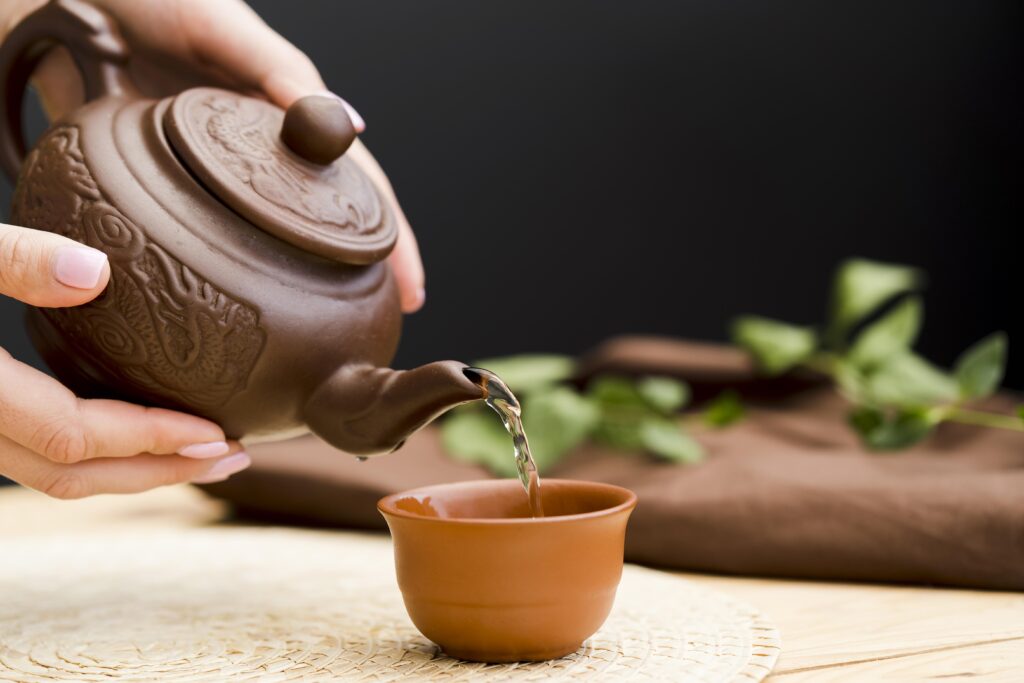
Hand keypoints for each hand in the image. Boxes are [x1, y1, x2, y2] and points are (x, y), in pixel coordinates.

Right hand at [0, 222, 251, 496]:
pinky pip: (29, 455)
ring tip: (197, 456)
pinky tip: (124, 432)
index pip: (72, 437)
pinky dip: (88, 455)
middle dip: (157, 475)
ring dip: (128, 472)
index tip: (216, 434)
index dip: (149, 440)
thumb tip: (94, 271)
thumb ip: (6, 258)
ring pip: (48, 476)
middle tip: (231, 460)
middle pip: (71, 477)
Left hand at [3, 0, 425, 312]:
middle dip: (363, 270)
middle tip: (387, 319)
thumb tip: (350, 126)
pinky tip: (250, 297)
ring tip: (333, 322)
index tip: (412, 286)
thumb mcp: (223, 29)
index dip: (390, 235)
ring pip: (272, 237)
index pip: (355, 184)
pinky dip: (235, 271)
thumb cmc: (153, 1)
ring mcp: (214, 176)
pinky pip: (205, 237)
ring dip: (309, 279)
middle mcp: (257, 152)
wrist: (64, 2)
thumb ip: (280, 71)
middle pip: (324, 219)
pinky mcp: (161, 188)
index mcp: (283, 117)